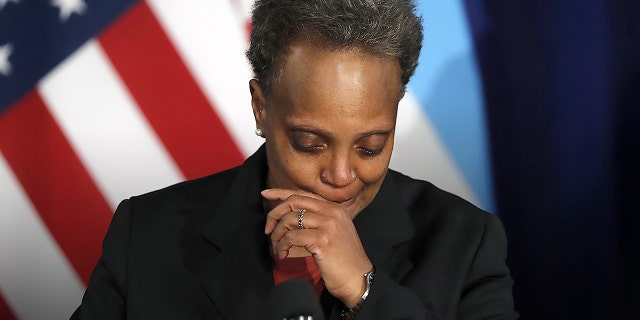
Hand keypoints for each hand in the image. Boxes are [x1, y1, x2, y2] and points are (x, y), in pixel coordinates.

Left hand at [262, 188, 372, 306]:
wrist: (360, 280)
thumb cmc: (344, 261)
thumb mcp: (335, 233)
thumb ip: (319, 220)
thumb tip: (290, 215)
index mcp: (336, 209)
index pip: (303, 194)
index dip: (282, 193)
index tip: (266, 194)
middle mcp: (333, 213)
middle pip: (294, 202)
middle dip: (274, 214)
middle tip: (268, 229)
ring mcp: (328, 226)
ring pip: (289, 220)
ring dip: (277, 235)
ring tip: (277, 247)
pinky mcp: (322, 240)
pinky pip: (291, 237)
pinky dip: (282, 245)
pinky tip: (282, 254)